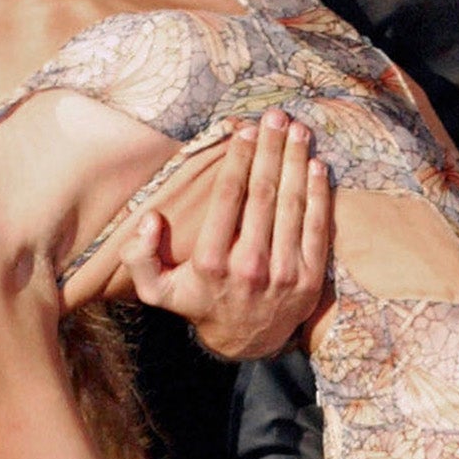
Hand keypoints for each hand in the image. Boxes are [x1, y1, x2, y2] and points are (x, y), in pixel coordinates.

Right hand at [122, 110, 331, 359]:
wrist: (246, 341)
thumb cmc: (200, 302)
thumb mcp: (157, 289)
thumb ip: (140, 256)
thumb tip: (149, 220)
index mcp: (211, 263)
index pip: (228, 197)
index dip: (239, 158)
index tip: (245, 129)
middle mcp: (249, 267)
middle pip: (264, 193)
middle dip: (271, 149)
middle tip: (276, 117)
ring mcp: (283, 274)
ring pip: (292, 205)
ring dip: (297, 162)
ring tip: (298, 131)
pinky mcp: (310, 279)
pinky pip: (317, 228)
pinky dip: (318, 194)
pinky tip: (316, 166)